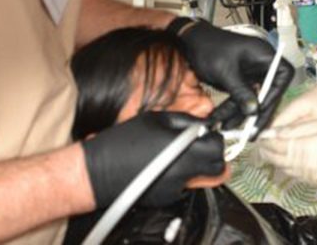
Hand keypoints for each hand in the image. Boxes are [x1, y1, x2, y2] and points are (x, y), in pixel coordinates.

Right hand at [82, 112, 224, 207]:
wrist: (98, 171)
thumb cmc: (122, 142)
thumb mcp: (157, 119)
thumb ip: (186, 121)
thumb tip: (202, 124)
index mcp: (185, 151)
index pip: (218, 148)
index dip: (215, 138)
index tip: (208, 133)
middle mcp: (184, 173)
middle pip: (218, 169)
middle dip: (214, 155)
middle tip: (202, 145)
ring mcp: (176, 189)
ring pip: (201, 178)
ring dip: (197, 165)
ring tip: (179, 154)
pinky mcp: (166, 198)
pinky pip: (183, 185)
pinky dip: (179, 175)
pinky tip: (163, 165)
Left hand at [172, 18, 293, 131]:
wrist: (190, 41)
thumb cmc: (208, 46)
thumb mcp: (225, 71)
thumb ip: (240, 92)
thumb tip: (254, 110)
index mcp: (263, 54)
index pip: (282, 75)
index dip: (275, 93)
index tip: (263, 108)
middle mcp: (261, 63)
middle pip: (268, 91)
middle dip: (256, 112)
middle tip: (251, 131)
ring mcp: (251, 73)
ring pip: (252, 98)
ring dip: (239, 114)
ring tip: (227, 127)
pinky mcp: (241, 80)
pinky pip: (240, 97)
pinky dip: (231, 109)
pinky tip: (221, 119)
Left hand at [259, 120, 316, 187]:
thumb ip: (293, 130)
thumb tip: (272, 133)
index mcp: (304, 150)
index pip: (275, 147)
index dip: (264, 141)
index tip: (260, 136)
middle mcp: (305, 167)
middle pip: (277, 161)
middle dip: (267, 152)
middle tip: (263, 144)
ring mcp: (312, 177)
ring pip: (286, 170)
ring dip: (278, 161)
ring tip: (275, 151)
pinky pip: (298, 176)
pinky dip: (291, 168)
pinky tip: (293, 159)